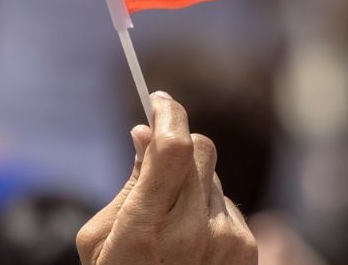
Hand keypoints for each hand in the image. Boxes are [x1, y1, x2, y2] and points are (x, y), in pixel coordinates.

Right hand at [77, 92, 256, 264]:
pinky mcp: (246, 249)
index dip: (170, 113)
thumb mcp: (101, 238)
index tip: (159, 99)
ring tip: (168, 220)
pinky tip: (190, 239)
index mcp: (146, 229)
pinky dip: (207, 209)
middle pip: (200, 150)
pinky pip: (226, 204)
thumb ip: (130, 182)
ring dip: (191, 182)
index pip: (173, 148)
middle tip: (158, 147)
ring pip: (212, 177)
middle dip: (179, 141)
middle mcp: (192, 232)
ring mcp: (225, 241)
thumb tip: (145, 132)